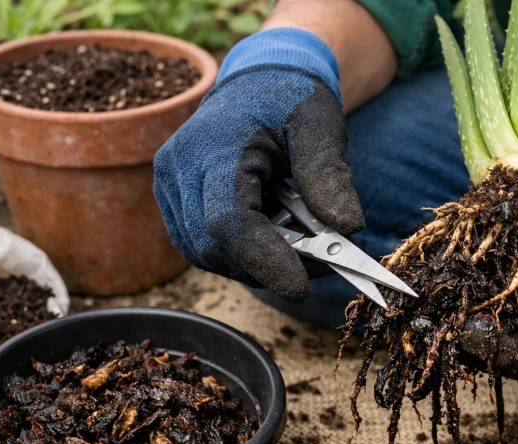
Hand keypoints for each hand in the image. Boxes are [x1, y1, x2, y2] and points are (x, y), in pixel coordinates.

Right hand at [153, 28, 363, 301]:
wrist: (258, 82)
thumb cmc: (290, 100)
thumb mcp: (321, 128)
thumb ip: (330, 176)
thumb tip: (348, 229)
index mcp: (213, 146)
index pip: (229, 221)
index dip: (264, 260)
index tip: (301, 287)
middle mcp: (179, 167)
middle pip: (213, 246)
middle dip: (266, 266)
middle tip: (320, 265)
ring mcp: (169, 185)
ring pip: (204, 253)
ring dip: (253, 264)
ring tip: (299, 247)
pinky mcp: (173, 200)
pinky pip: (200, 246)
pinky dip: (238, 254)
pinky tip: (272, 238)